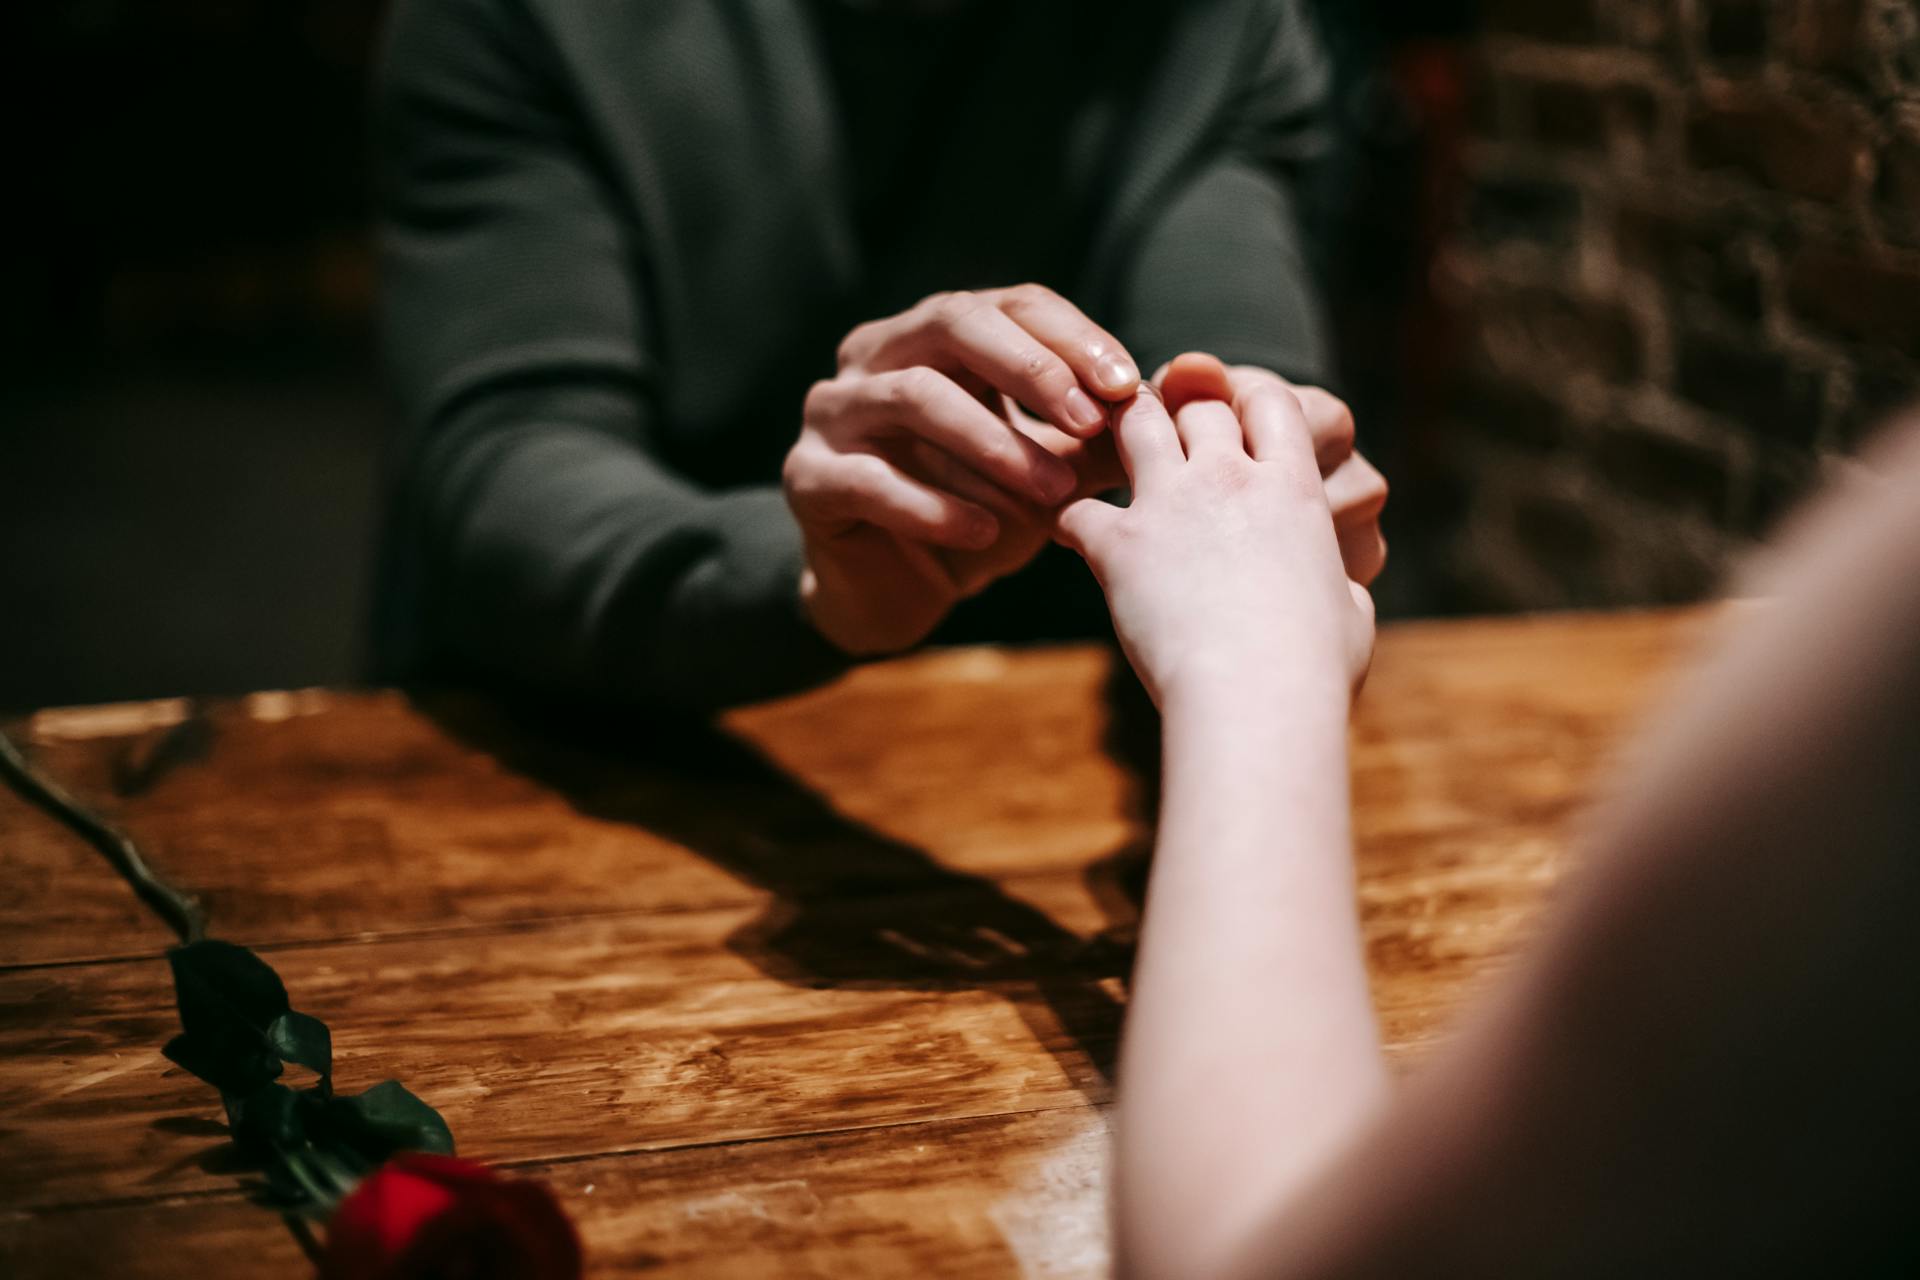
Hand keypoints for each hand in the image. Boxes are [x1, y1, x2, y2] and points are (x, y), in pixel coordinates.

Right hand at [782, 285, 1140, 653]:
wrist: (898, 588)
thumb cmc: (978, 511)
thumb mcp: (1050, 470)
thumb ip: (1101, 436)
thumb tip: (1182, 399)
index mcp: (936, 334)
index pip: (1011, 305)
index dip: (1072, 338)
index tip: (1129, 386)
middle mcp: (876, 354)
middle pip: (954, 322)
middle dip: (1032, 369)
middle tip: (1092, 422)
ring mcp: (833, 412)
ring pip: (914, 397)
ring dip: (994, 443)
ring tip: (1052, 494)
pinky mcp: (809, 479)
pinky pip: (872, 479)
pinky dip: (937, 505)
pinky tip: (988, 533)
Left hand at [1053, 382, 1374, 709]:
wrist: (1255, 698)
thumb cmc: (1313, 667)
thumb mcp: (1351, 615)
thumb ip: (1339, 584)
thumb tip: (1342, 594)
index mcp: (1292, 488)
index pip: (1271, 402)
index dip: (1251, 403)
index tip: (1237, 422)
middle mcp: (1230, 479)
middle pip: (1198, 405)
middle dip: (1182, 409)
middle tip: (1166, 429)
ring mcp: (1171, 505)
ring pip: (1136, 424)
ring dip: (1123, 430)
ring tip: (1111, 447)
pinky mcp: (1120, 545)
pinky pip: (1078, 511)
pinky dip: (1070, 521)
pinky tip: (1070, 536)